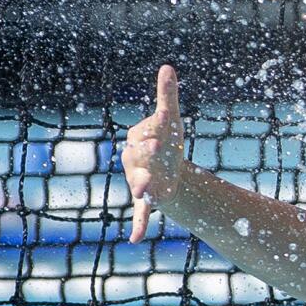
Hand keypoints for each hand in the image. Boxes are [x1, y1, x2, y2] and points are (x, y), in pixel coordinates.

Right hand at [123, 64, 185, 242]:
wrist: (168, 172)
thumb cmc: (167, 144)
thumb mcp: (170, 121)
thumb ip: (167, 95)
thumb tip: (167, 66)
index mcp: (140, 139)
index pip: (146, 131)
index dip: (156, 126)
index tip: (166, 117)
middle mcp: (135, 160)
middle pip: (139, 155)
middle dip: (147, 151)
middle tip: (156, 146)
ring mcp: (141, 180)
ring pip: (139, 182)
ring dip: (142, 186)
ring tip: (146, 191)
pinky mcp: (149, 199)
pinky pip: (141, 213)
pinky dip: (139, 225)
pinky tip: (135, 239)